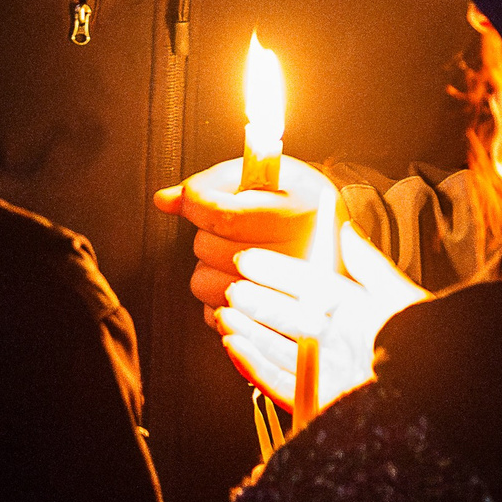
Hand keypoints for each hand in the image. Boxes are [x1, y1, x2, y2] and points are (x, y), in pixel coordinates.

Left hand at [154, 156, 338, 305]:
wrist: (337, 242)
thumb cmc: (298, 201)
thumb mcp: (269, 175)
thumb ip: (215, 182)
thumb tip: (164, 200)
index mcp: (301, 213)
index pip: (224, 216)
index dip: (196, 203)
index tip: (195, 199)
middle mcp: (298, 259)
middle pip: (209, 248)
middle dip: (207, 232)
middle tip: (232, 227)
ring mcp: (287, 299)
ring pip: (203, 282)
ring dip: (207, 266)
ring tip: (233, 254)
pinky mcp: (271, 326)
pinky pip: (213, 314)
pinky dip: (215, 297)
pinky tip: (237, 280)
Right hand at [211, 221, 430, 413]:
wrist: (428, 401)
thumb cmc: (418, 345)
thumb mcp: (397, 299)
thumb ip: (369, 265)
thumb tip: (345, 227)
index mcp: (360, 315)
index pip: (311, 288)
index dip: (278, 273)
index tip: (247, 260)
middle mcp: (342, 343)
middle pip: (290, 320)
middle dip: (257, 304)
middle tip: (229, 288)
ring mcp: (328, 373)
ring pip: (278, 350)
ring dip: (249, 333)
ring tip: (224, 315)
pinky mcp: (319, 403)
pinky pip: (279, 384)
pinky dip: (254, 366)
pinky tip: (235, 346)